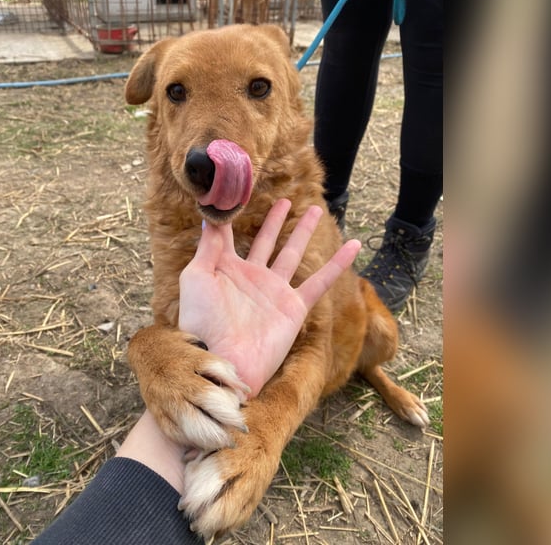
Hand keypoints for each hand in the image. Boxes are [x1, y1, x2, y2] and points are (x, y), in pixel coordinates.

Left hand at [178, 199, 360, 395]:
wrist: (223, 358)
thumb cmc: (202, 320)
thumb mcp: (196, 276)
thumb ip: (209, 245)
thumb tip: (211, 213)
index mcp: (224, 268)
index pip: (228, 234)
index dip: (231, 215)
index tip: (237, 191)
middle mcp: (251, 276)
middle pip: (267, 239)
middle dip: (275, 220)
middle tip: (285, 199)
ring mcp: (274, 290)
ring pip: (293, 252)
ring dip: (304, 232)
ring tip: (315, 209)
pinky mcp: (294, 306)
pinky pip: (320, 281)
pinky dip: (338, 264)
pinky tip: (354, 245)